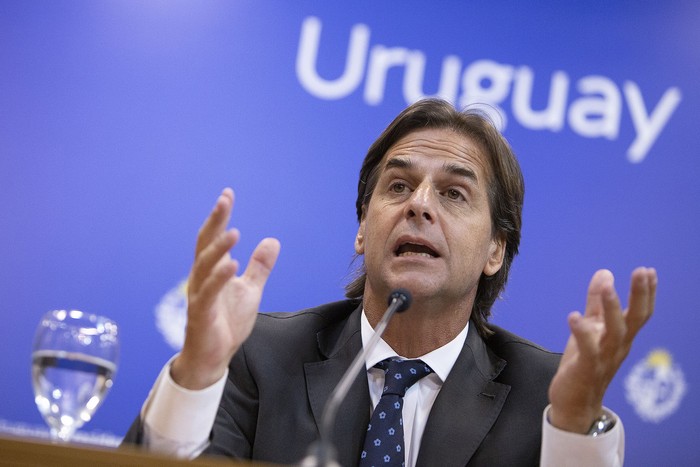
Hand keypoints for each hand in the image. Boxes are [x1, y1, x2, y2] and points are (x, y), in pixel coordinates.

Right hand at [171, 188, 279, 389]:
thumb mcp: (250, 290)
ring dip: (218, 248)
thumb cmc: (227, 322)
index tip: (227, 194)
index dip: (220, 216)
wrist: (213, 356)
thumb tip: (272, 241)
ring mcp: (199, 295)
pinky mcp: (201, 313)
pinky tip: (231, 265)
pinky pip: (209, 292)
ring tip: (234, 232)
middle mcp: (201, 278)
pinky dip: (219, 277)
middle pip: (205, 244)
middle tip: (224, 200)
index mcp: (212, 270)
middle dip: (214, 222)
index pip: (214, 238)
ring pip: (204, 266)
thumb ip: (259, 267)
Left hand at [548, 267, 656, 432]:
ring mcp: (604, 358)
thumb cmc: (584, 362)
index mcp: (620, 337)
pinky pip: (588, 350)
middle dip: (639, 295)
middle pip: (634, 319)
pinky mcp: (586, 368)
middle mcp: (617, 346)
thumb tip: (604, 273)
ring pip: (614, 332)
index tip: (648, 271)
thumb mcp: (591, 327)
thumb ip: (596, 303)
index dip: (646, 293)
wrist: (575, 402)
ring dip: (612, 309)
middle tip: (642, 272)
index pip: (639, 313)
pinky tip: (574, 316)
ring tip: (608, 288)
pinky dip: (582, 333)